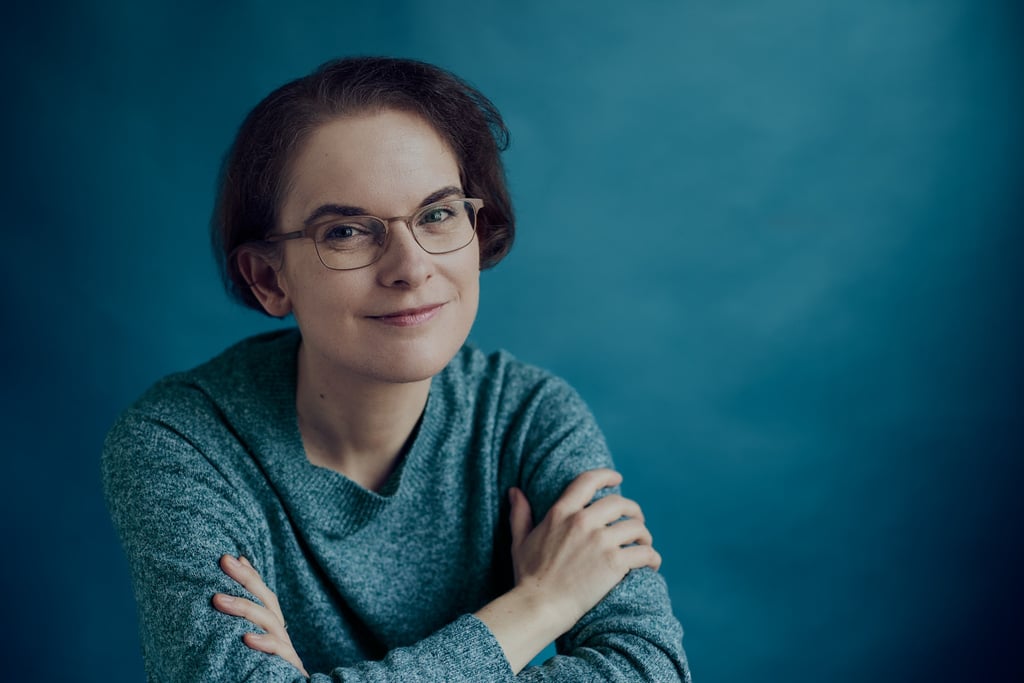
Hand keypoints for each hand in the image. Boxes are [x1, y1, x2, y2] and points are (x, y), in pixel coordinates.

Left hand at [212, 555, 308, 677]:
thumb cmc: (260, 670)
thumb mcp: (247, 644)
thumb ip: (241, 623)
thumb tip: (216, 599)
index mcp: (271, 627)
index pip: (262, 594)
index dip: (249, 574)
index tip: (230, 557)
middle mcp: (280, 633)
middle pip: (267, 600)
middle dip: (246, 579)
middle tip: (224, 562)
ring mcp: (285, 649)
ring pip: (270, 621)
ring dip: (244, 607)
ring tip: (217, 599)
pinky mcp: (288, 666)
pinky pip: (278, 651)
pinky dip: (264, 642)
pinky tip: (246, 637)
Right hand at [508, 468, 660, 630]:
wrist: (540, 606)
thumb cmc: (529, 577)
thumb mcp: (520, 541)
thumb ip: (520, 514)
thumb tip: (514, 491)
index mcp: (562, 512)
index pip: (588, 481)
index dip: (606, 476)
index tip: (617, 479)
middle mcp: (583, 521)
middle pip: (620, 503)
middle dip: (633, 510)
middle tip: (636, 520)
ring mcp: (601, 541)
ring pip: (636, 528)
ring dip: (644, 536)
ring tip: (644, 544)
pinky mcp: (614, 562)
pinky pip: (644, 553)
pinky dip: (652, 557)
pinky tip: (652, 563)